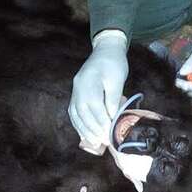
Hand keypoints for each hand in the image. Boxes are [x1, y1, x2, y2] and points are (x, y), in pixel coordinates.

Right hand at [68, 30, 127, 151]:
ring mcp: (75, 90)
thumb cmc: (114, 63)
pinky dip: (79, 124)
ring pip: (76, 114)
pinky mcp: (76, 93)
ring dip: (84, 130)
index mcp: (89, 82)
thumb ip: (114, 98)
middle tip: (104, 142)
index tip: (109, 134)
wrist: (105, 49)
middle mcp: (78, 87)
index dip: (101, 122)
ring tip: (95, 142)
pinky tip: (85, 134)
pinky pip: (74, 111)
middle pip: (82, 113)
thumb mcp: (118, 79)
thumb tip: (112, 119)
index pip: (94, 107)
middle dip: (93, 129)